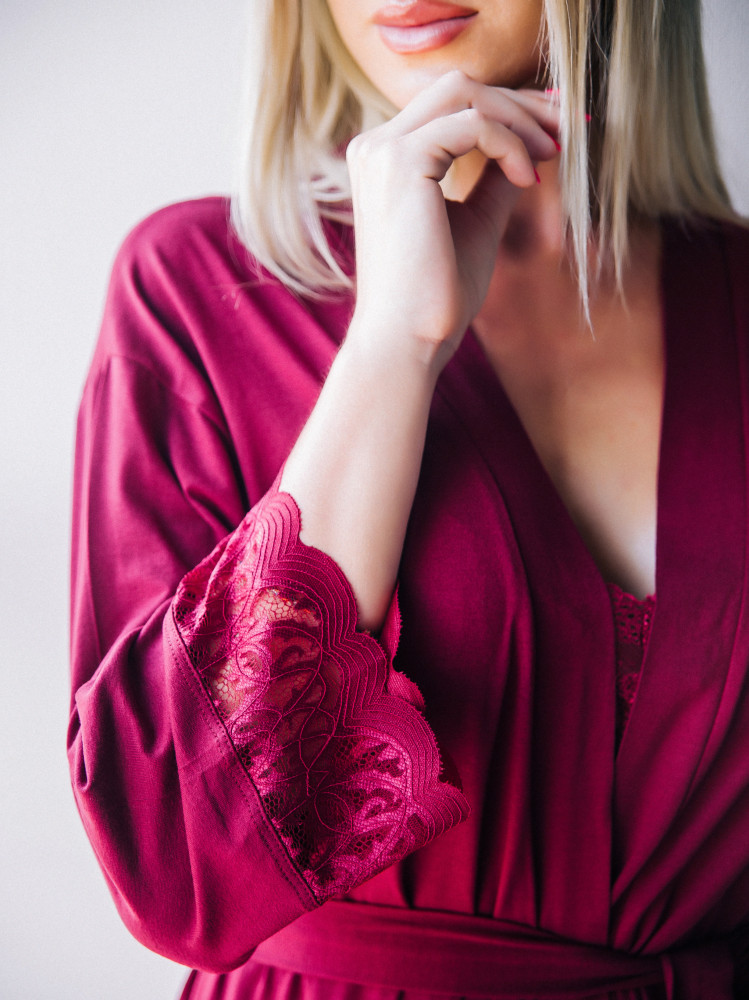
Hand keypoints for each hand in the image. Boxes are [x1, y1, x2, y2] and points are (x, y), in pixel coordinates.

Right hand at [345, 70, 559, 371]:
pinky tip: (530, 180)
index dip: (508, 107)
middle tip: (569, 126)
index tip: (556, 125)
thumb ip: (495, 180)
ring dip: (521, 118)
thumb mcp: (477, 223)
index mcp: (386, 161)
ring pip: (467, 95)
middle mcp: (376, 148)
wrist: (407, 340)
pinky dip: (511, 144)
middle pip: (459, 87)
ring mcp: (383, 152)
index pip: (451, 106)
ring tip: (555, 153)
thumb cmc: (437, 297)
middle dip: (520, 102)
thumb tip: (532, 146)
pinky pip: (473, 125)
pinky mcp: (400, 162)